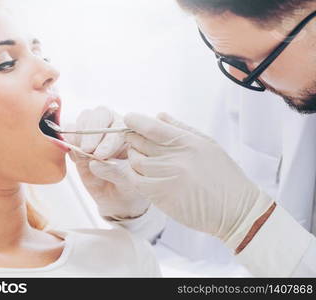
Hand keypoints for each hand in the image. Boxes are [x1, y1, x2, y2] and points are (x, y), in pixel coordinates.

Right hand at [64, 106, 149, 218]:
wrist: (117, 200)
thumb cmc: (130, 189)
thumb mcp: (130, 184)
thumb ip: (116, 172)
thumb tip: (94, 163)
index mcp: (132, 135)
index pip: (120, 126)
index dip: (109, 138)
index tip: (102, 155)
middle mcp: (113, 129)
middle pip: (101, 114)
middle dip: (93, 131)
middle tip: (89, 150)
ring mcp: (95, 134)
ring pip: (85, 119)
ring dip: (80, 134)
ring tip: (82, 153)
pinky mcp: (79, 143)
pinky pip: (69, 132)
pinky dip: (68, 140)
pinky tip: (74, 155)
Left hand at [122, 112, 274, 249]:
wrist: (236, 210)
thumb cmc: (224, 176)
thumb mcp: (208, 144)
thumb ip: (181, 128)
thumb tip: (159, 115)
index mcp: (188, 142)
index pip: (152, 127)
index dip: (136, 120)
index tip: (129, 118)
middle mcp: (176, 158)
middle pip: (139, 143)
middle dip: (131, 138)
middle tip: (132, 138)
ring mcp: (167, 177)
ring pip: (136, 162)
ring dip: (133, 157)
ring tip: (139, 156)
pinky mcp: (162, 196)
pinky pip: (137, 181)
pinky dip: (134, 175)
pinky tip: (141, 174)